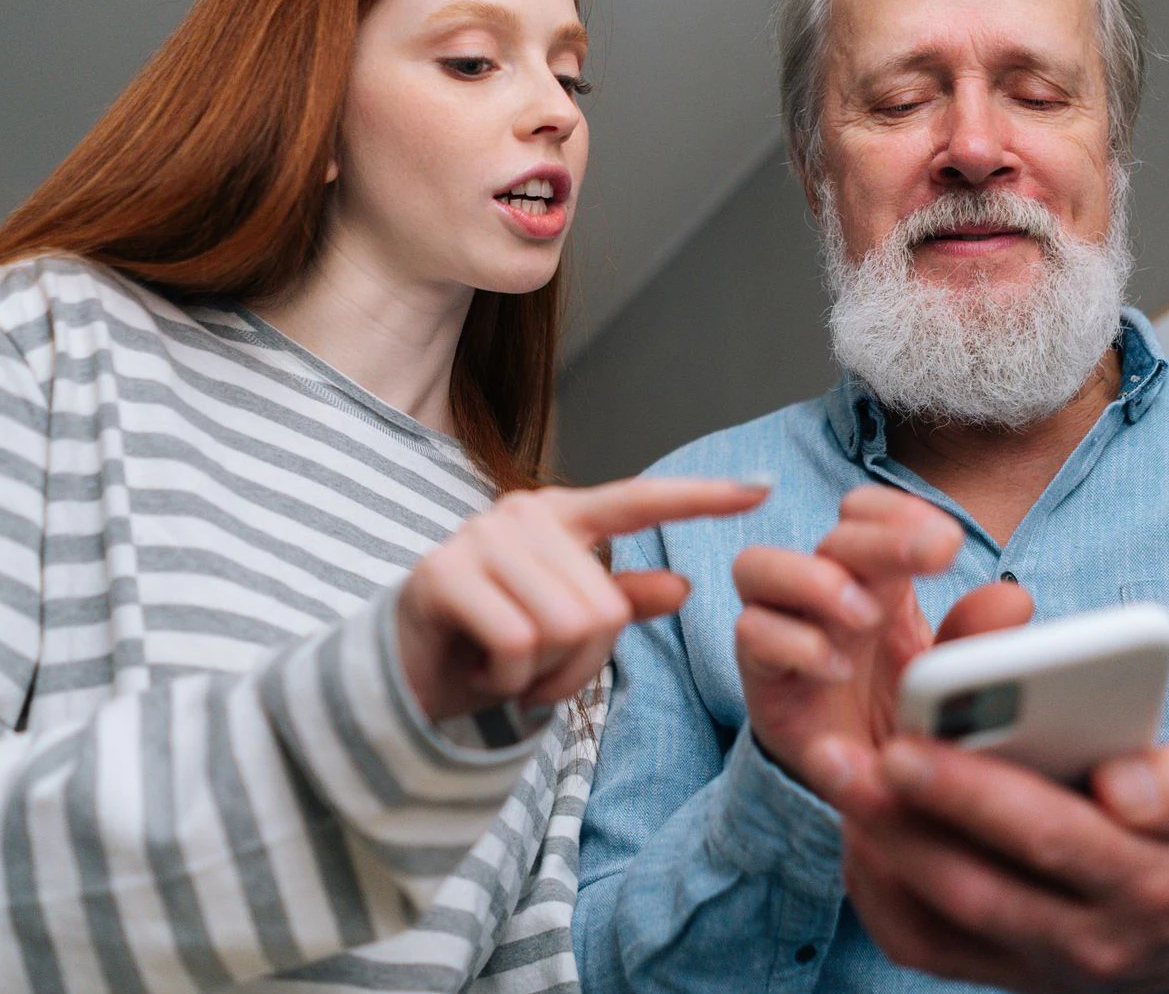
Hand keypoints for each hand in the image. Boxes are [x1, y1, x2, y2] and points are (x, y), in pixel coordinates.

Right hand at [396, 477, 766, 720]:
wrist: (403, 679)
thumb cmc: (489, 648)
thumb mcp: (563, 632)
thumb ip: (619, 604)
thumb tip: (684, 587)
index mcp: (559, 517)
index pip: (638, 500)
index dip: (702, 497)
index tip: (765, 489)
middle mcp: (521, 515)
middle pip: (603, 606)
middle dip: (578, 664)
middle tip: (535, 672)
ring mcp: (479, 540)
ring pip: (564, 626)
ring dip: (542, 676)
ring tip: (508, 670)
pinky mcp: (442, 574)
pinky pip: (517, 642)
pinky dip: (506, 678)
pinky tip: (481, 670)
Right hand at [731, 485, 1032, 790]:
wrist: (873, 791)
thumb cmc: (908, 719)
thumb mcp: (952, 682)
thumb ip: (979, 642)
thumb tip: (1013, 598)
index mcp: (874, 580)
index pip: (864, 512)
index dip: (896, 512)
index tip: (947, 542)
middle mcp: (824, 594)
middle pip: (829, 536)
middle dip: (879, 539)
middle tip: (934, 557)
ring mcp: (786, 628)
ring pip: (758, 565)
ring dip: (813, 579)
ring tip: (866, 616)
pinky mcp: (763, 675)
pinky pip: (751, 634)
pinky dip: (792, 642)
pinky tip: (836, 668)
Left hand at [828, 735, 1168, 992]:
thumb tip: (1121, 784)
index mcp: (1151, 883)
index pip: (1049, 837)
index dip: (972, 794)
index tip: (910, 746)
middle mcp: (1090, 938)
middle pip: (975, 883)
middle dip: (897, 817)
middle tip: (839, 755)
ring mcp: (1043, 964)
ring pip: (939, 920)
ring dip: (877, 851)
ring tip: (837, 778)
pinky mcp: (1008, 972)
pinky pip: (926, 945)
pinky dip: (881, 892)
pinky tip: (861, 828)